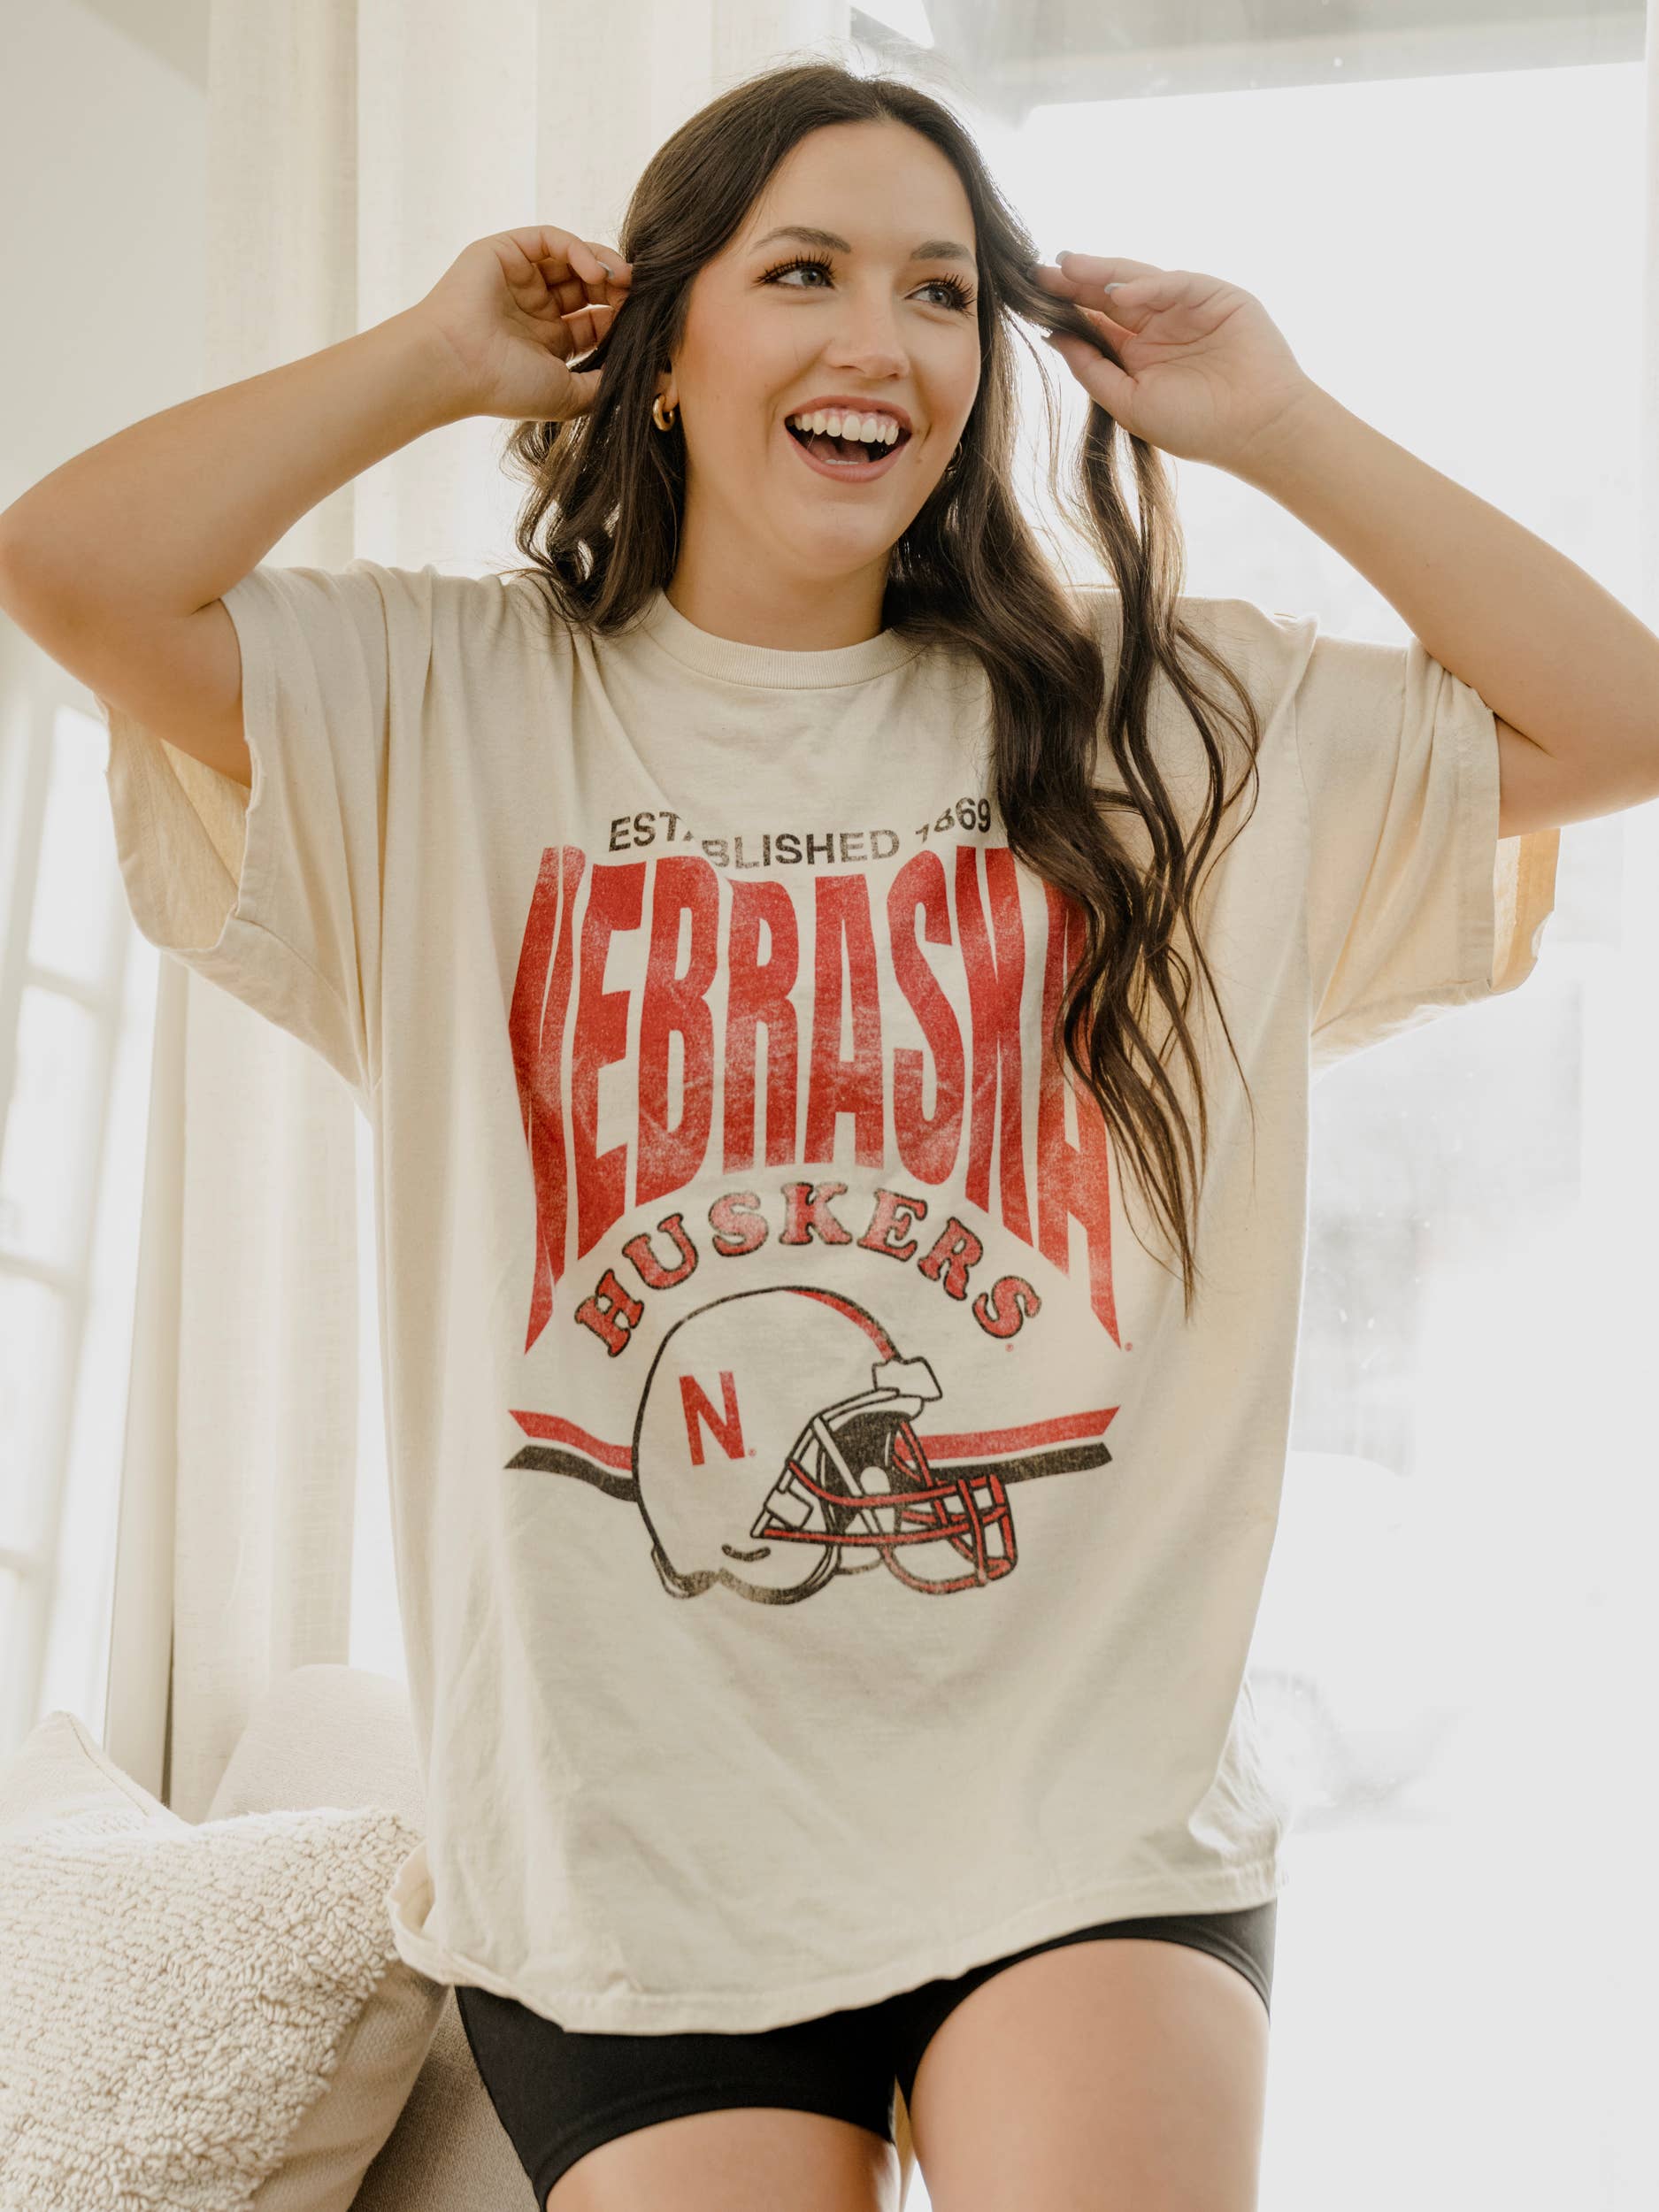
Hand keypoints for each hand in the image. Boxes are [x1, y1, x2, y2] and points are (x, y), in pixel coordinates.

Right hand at [410, 226, 632, 422]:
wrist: (456, 366)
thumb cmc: (506, 388)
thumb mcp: (571, 394)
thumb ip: (612, 383)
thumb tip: (663, 379)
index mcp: (548, 343)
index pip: (596, 320)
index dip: (621, 317)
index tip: (647, 322)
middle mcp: (534, 309)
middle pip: (589, 287)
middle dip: (617, 289)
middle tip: (641, 295)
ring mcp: (519, 279)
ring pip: (572, 259)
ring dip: (603, 266)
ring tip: (625, 280)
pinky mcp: (505, 251)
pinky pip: (550, 239)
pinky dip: (577, 249)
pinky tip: (595, 270)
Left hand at [1033, 254, 1319, 473]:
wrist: (1256, 430)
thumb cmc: (1196, 426)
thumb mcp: (1130, 403)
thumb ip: (1092, 369)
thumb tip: (1053, 338)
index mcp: (1139, 352)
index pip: (1096, 320)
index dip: (1066, 307)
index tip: (1032, 297)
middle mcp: (1160, 325)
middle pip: (1110, 295)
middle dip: (1076, 282)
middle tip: (1040, 271)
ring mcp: (1186, 307)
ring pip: (1137, 281)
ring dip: (1102, 273)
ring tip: (1067, 266)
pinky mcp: (1215, 294)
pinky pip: (1174, 283)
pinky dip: (1146, 286)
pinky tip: (1118, 294)